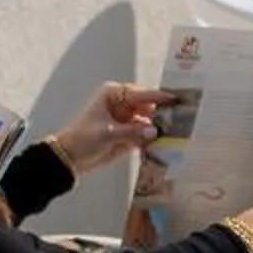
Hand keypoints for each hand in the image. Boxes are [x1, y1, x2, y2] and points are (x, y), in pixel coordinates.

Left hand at [49, 81, 166, 176]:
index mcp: (115, 94)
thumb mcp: (107, 134)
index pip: (141, 94)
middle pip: (149, 107)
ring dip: (160, 129)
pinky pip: (146, 136)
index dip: (158, 96)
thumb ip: (131, 132)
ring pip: (150, 122)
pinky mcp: (130, 135)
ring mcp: (128, 120)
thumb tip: (154, 130)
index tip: (175, 99)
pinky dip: (153, 141)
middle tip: (181, 119)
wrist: (71, 158)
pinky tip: (165, 146)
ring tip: (177, 135)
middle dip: (162, 114)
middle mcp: (124, 104)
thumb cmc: (83, 139)